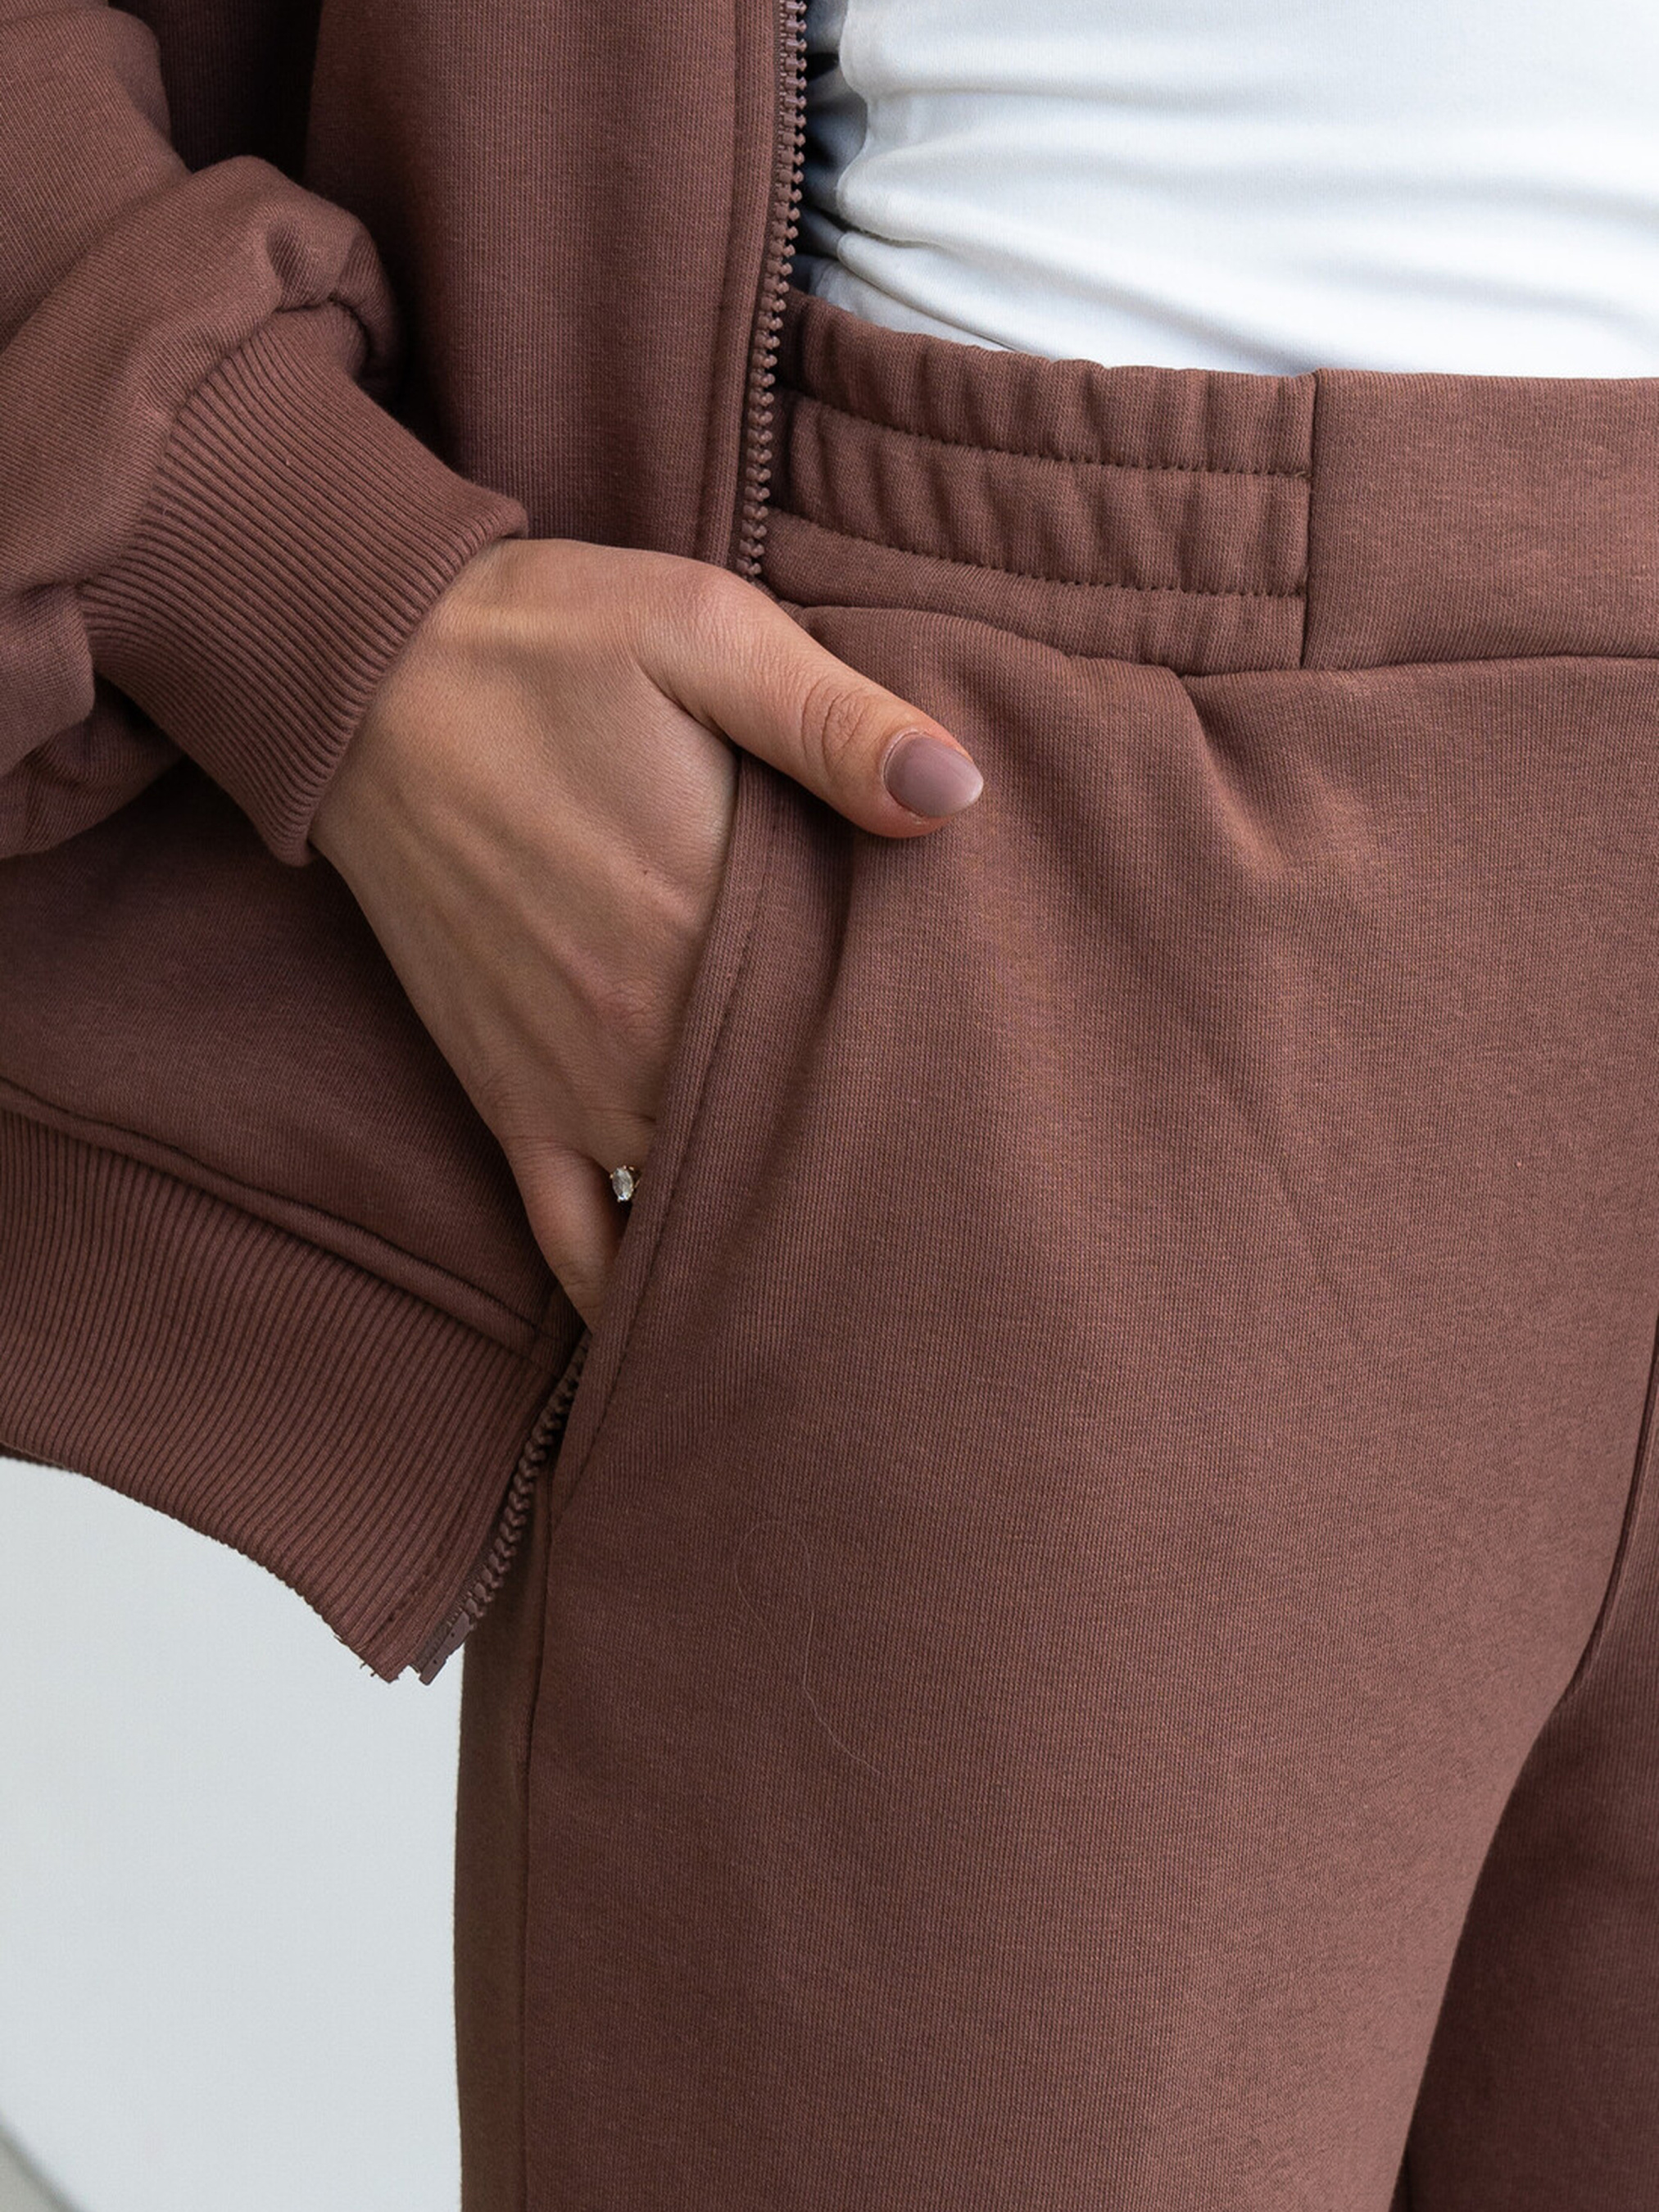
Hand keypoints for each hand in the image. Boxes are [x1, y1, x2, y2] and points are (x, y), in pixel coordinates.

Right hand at [309, 536, 981, 1323]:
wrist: (361, 677)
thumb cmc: (546, 644)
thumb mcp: (703, 631)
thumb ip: (833, 718)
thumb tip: (959, 791)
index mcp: (712, 917)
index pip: (857, 1035)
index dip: (932, 1061)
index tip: (998, 1081)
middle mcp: (647, 1029)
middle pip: (792, 1133)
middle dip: (870, 1159)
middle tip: (957, 1197)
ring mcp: (571, 1080)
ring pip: (697, 1199)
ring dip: (773, 1226)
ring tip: (863, 1267)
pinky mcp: (505, 1095)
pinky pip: (568, 1231)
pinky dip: (623, 1288)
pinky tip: (681, 1329)